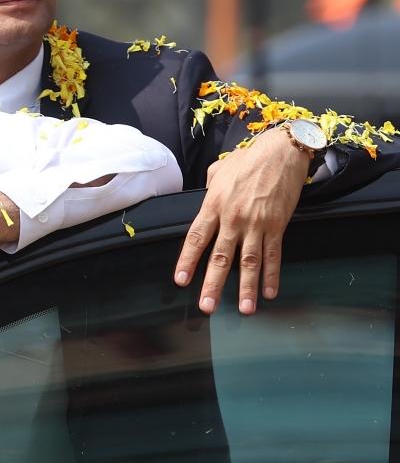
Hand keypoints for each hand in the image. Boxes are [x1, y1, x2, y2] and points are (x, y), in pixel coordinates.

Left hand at [173, 127, 308, 314]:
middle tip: (207, 306)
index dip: (188, 260)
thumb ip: (209, 188)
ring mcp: (256, 224)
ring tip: (245, 310)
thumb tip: (206, 197)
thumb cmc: (247, 159)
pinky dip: (272, 275)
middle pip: (220, 257)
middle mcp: (232, 218)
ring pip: (249, 262)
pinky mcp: (277, 226)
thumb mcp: (218, 170)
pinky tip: (270, 293)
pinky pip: (273, 256)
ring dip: (247, 288)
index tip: (181, 280)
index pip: (196, 237)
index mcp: (213, 204)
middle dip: (213, 284)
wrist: (281, 153)